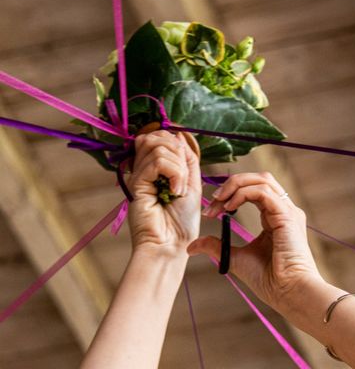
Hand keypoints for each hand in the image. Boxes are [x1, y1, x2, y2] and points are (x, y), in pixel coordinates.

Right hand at [127, 130, 201, 256]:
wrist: (172, 245)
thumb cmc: (182, 221)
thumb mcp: (192, 183)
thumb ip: (187, 159)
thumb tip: (178, 134)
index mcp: (155, 169)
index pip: (158, 137)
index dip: (175, 142)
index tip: (185, 162)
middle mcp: (144, 170)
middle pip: (155, 137)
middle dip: (177, 150)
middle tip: (182, 175)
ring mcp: (139, 177)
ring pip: (158, 147)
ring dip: (179, 167)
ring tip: (179, 188)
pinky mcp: (137, 185)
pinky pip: (159, 162)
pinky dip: (175, 173)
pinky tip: (175, 191)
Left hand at [187, 172, 322, 309]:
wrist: (289, 294)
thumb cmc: (270, 280)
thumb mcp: (235, 259)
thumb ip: (217, 246)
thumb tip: (192, 246)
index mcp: (276, 217)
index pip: (254, 191)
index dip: (230, 194)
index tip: (210, 211)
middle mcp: (284, 210)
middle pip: (259, 178)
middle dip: (232, 183)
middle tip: (213, 200)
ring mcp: (287, 211)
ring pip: (262, 179)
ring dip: (235, 185)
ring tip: (219, 201)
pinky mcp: (287, 215)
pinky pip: (263, 192)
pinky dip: (243, 194)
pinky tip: (230, 207)